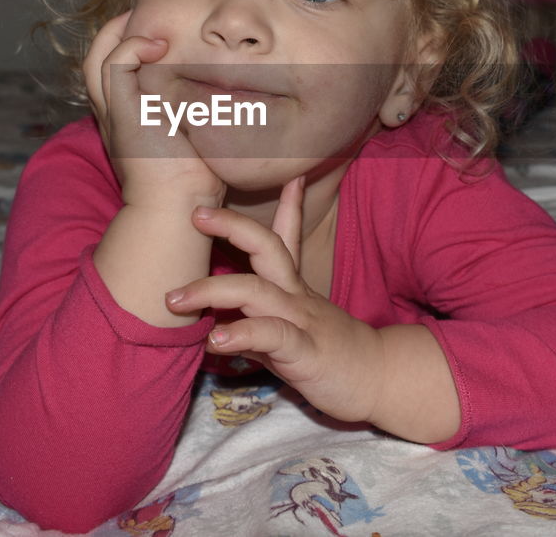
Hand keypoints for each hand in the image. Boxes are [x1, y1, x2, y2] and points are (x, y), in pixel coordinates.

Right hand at [83, 11, 223, 206]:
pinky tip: (159, 45)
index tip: (157, 32)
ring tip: (149, 21)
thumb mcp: (194, 141)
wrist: (179, 209)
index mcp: (127, 120)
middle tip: (146, 15)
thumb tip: (230, 96)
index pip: (113, 71)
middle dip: (118, 31)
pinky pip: (115, 64)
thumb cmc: (196, 184)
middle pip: (96, 57)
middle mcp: (113, 114)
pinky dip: (132, 46)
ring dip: (122, 31)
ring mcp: (115, 113)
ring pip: (99, 55)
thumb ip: (197, 115)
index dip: (128, 46)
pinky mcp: (123, 112)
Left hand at [164, 177, 385, 422]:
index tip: (279, 173)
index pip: (286, 238)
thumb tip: (217, 318)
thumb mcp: (294, 327)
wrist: (380, 381)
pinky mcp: (306, 352)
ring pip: (257, 290)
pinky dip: (241, 334)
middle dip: (231, 226)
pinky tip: (215, 341)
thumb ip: (258, 318)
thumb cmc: (332, 354)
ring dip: (212, 289)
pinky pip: (271, 336)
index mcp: (294, 288)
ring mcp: (302, 320)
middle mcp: (296, 296)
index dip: (283, 204)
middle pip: (267, 247)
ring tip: (175, 299)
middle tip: (195, 213)